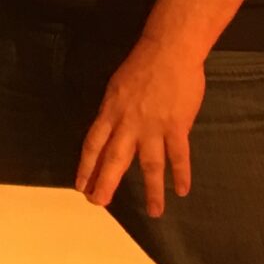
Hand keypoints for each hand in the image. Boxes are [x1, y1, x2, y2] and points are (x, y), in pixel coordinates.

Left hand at [77, 36, 205, 214]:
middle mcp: (128, 123)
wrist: (169, 51)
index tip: (81, 186)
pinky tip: (182, 190)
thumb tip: (111, 134)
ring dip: (152, 190)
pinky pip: (179, 156)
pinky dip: (181, 174)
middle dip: (106, 183)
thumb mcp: (116, 88)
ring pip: (150, 165)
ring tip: (153, 212)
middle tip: (100, 204)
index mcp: (110, 112)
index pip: (93, 144)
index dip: (86, 167)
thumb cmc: (142, 66)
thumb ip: (114, 113)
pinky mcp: (177, 126)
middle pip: (114, 158)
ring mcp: (153, 126)